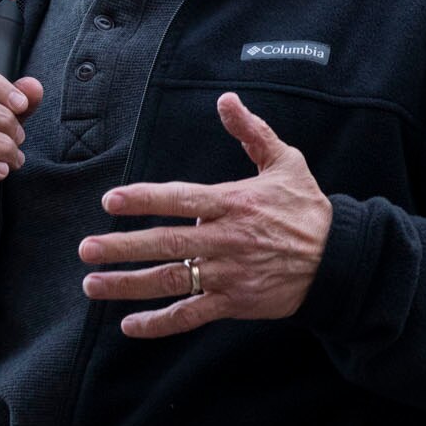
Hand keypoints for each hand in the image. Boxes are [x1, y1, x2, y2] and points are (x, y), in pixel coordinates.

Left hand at [79, 94, 331, 338]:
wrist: (340, 259)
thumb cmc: (307, 209)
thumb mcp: (286, 163)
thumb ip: (251, 132)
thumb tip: (227, 100)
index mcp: (234, 203)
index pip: (181, 198)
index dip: (145, 199)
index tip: (112, 201)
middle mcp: (227, 239)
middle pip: (167, 243)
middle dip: (123, 247)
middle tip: (86, 249)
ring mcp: (230, 274)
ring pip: (172, 280)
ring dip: (129, 285)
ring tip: (93, 285)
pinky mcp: (236, 302)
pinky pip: (192, 314)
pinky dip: (160, 323)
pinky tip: (129, 325)